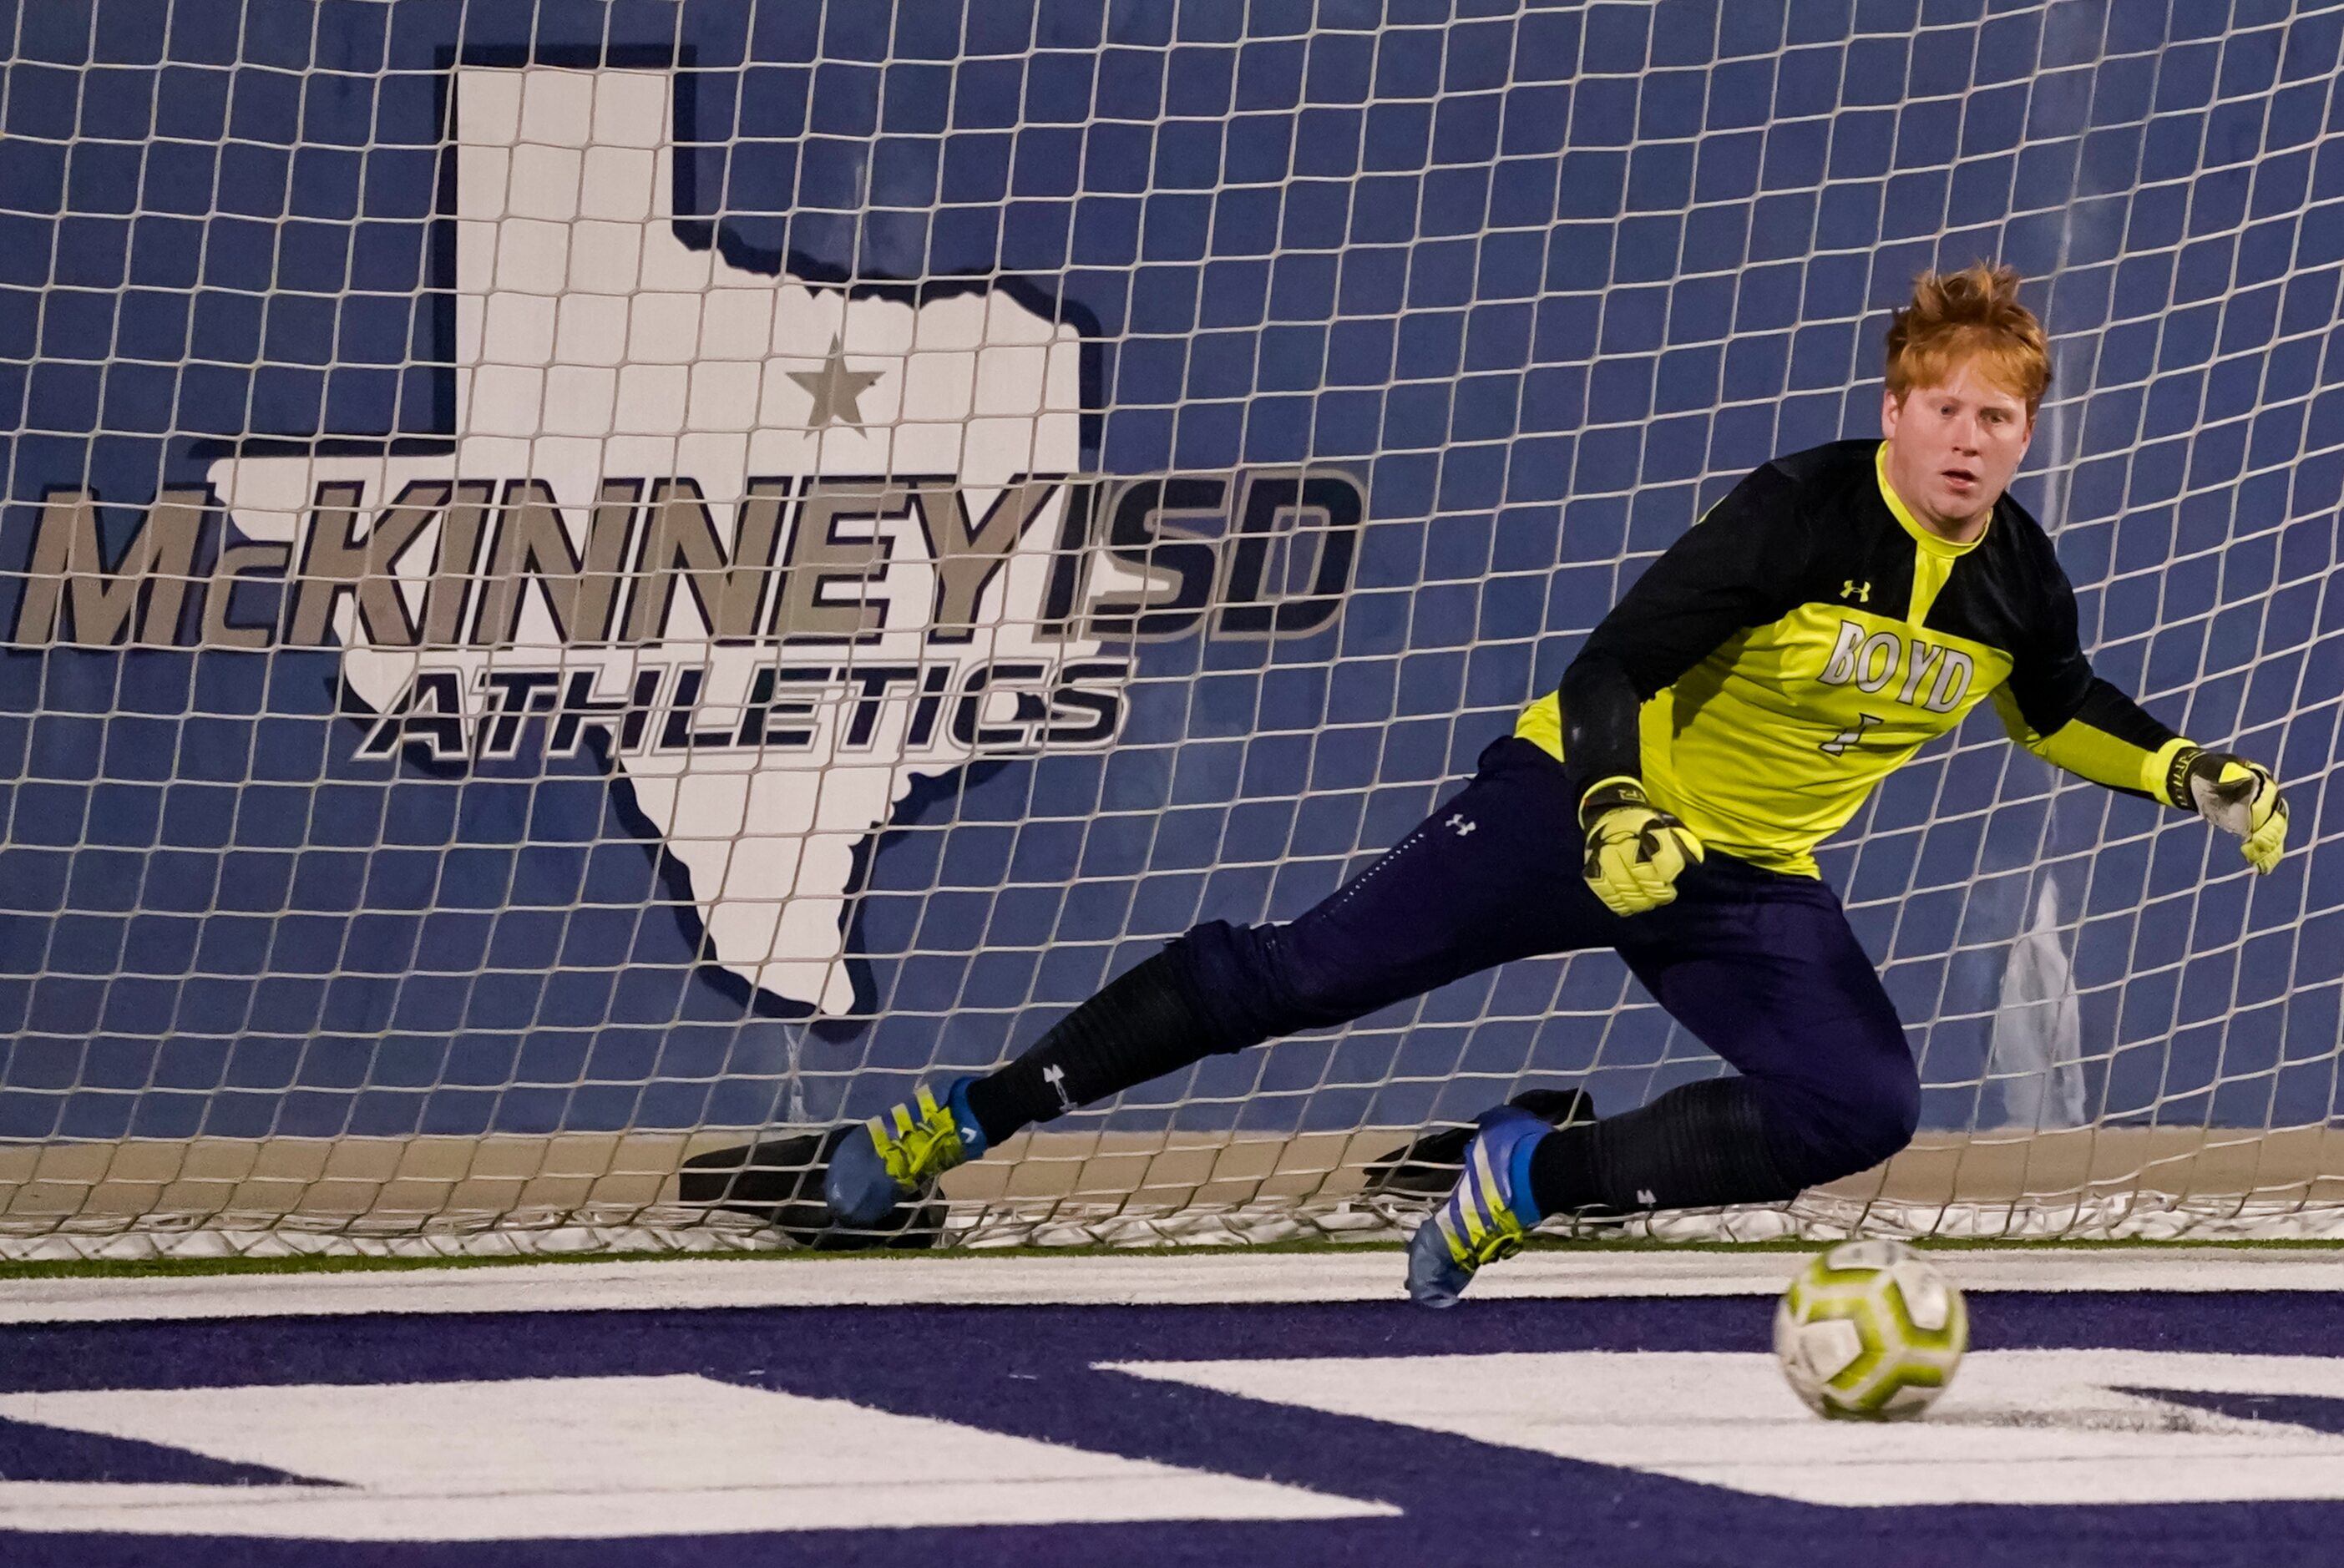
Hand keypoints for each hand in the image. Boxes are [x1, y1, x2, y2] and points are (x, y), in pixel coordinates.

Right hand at [1580, 777, 1704, 914]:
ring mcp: (1602, 853)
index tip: (1671, 878)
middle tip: (1665, 894)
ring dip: (1638, 899)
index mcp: (1645, 825)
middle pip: (1638, 871)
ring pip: (1621, 884)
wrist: (1610, 815)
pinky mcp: (1591, 866)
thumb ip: (1682, 842)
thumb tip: (1695, 861)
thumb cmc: (1647, 826)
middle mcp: (1621, 838)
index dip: (1668, 869)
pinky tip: (1629, 905)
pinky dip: (1617, 901)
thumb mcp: (1668, 825)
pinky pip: (1603, 890)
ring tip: (1649, 902)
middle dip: (1655, 889)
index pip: (1659, 852)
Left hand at [2175, 749, 2288, 873]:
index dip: (2261, 813)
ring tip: (2262, 861)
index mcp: (2261, 782)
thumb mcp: (2214, 769)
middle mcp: (2267, 799)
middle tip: (2259, 845)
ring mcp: (2263, 814)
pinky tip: (2263, 867)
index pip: (2267, 799)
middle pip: (2275, 818)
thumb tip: (2240, 775)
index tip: (2254, 826)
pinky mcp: (2255, 827)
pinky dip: (2266, 855)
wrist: (2203, 781)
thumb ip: (2227, 773)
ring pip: (2274, 833)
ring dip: (2270, 847)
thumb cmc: (2208, 773)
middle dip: (2269, 832)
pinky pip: (2266, 842)